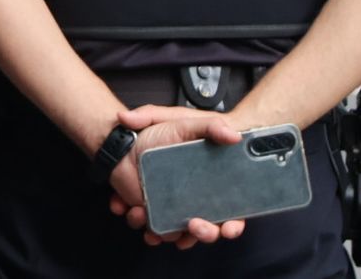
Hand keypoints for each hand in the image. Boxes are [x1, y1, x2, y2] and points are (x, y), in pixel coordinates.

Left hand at [105, 106, 247, 249]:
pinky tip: (139, 212)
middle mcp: (194, 201)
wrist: (125, 143)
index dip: (234, 223)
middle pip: (209, 229)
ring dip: (171, 234)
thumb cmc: (158, 133)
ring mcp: (173, 210)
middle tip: (194, 224)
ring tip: (162, 217)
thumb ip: (211, 126)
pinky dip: (149, 229)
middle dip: (205, 233)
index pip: (232, 210)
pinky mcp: (153, 214)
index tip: (229, 226)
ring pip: (182, 236)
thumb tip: (235, 136)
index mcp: (209, 183)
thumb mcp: (187, 124)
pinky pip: (156, 232)